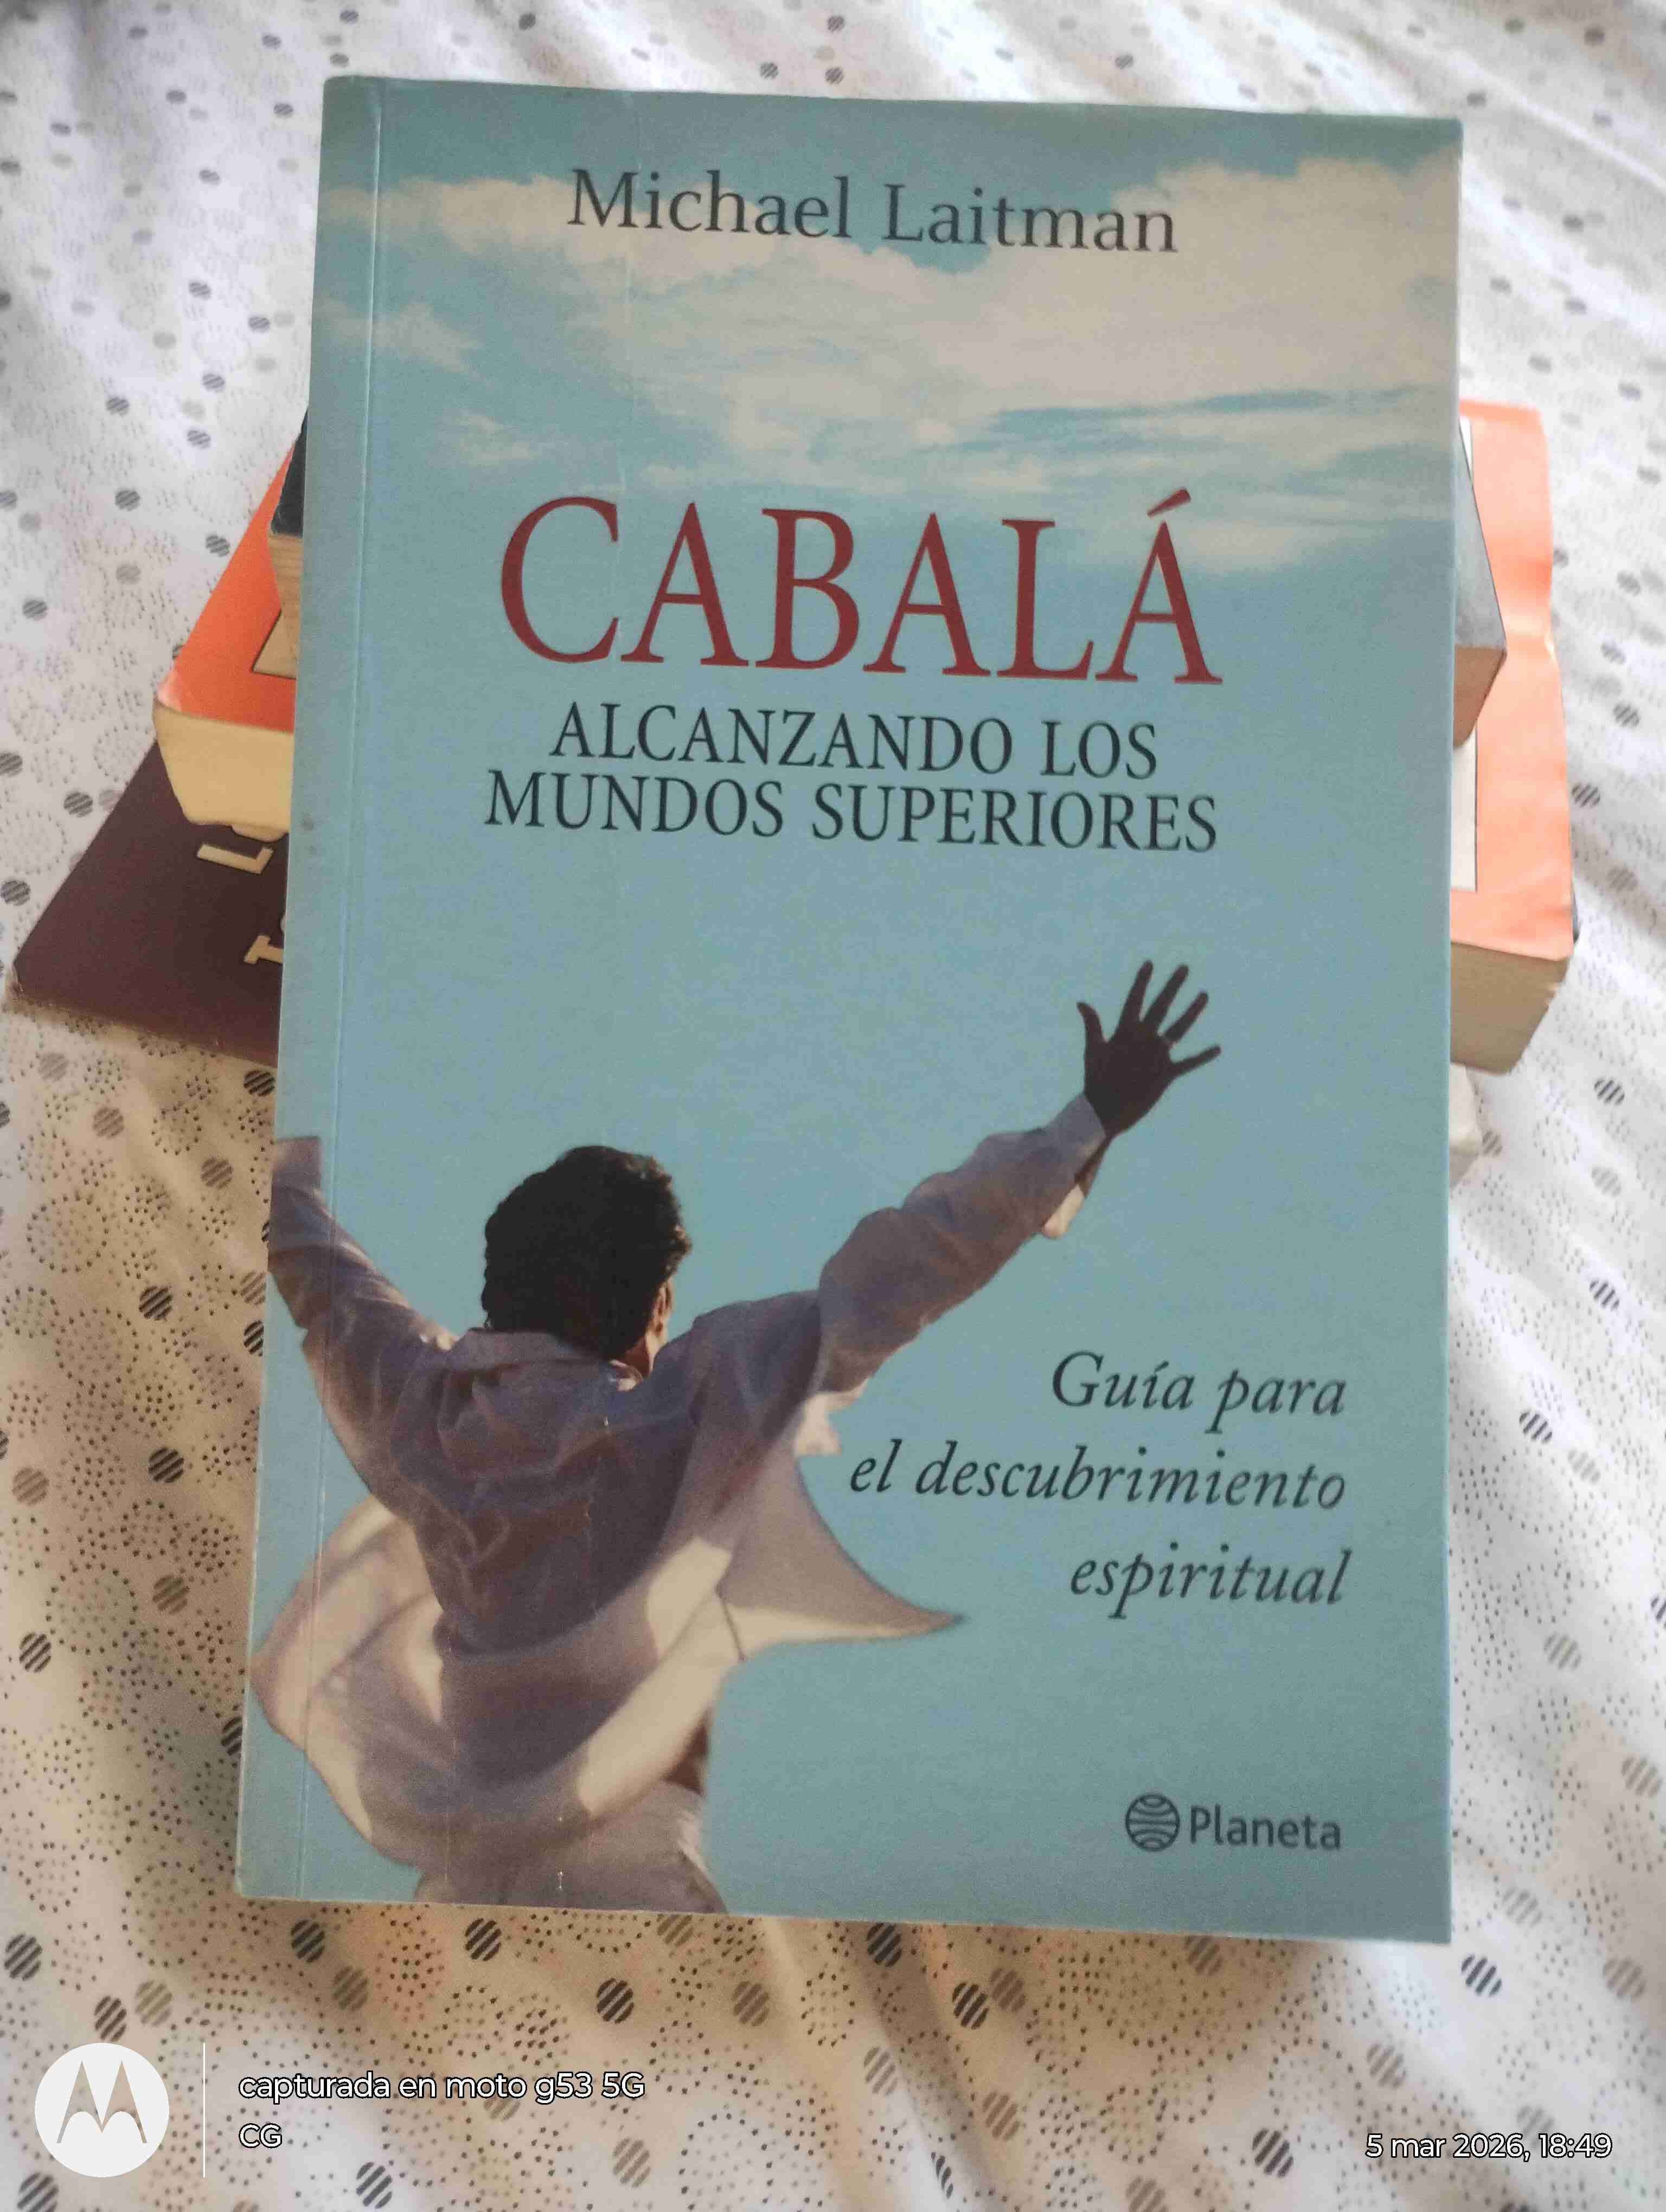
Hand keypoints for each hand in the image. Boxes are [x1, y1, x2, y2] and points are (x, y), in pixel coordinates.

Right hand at [1077, 962, 1220, 1139]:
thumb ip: (1092, 1024)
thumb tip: (1081, 1002)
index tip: (1150, 963)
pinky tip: (1218, 1048)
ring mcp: (1157, 1056)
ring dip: (1193, 1011)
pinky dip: (1204, 1056)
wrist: (1105, 1111)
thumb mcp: (1092, 1050)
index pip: (1135, 1000)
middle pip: (1162, 1006)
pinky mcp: (1167, 1074)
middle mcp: (1144, 1039)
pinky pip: (1189, 1063)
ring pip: (1179, 1028)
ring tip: (1204, 995)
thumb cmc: (1096, 1081)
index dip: (1142, 981)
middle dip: (1173, 986)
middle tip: (1185, 968)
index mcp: (1125, 1032)